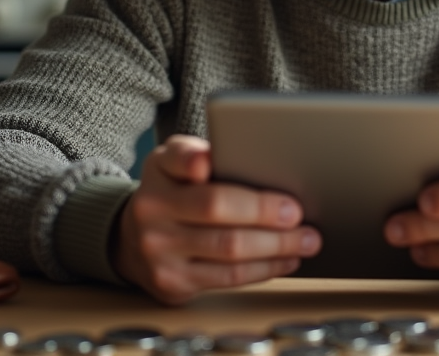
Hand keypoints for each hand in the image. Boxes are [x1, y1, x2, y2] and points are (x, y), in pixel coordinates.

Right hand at [111, 134, 320, 304]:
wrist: (133, 240)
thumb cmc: (171, 192)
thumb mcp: (173, 161)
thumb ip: (194, 153)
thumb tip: (214, 160)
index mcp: (157, 173)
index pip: (180, 161)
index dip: (195, 161)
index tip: (212, 162)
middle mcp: (151, 213)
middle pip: (216, 210)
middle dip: (264, 212)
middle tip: (297, 213)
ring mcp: (159, 253)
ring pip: (228, 250)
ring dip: (276, 246)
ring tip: (305, 240)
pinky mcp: (173, 285)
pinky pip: (228, 278)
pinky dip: (264, 269)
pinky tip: (285, 259)